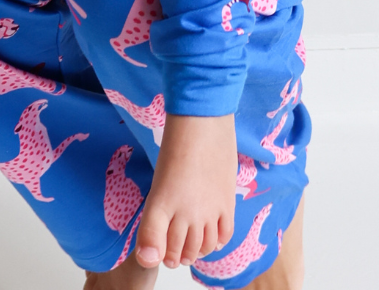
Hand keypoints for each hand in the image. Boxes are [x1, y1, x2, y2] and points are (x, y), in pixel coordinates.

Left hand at [135, 113, 236, 270]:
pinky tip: (212, 239)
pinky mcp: (226, 203)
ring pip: (202, 247)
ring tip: (192, 248)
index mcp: (160, 205)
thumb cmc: (176, 144)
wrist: (202, 121)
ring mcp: (207, 210)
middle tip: (174, 253)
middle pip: (180, 252)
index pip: (152, 246)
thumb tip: (152, 249)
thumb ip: (155, 216)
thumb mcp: (159, 180)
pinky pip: (224, 235)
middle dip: (176, 256)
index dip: (153, 255)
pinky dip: (217, 242)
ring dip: (196, 252)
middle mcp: (184, 213)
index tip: (154, 254)